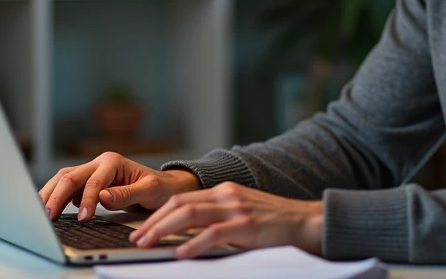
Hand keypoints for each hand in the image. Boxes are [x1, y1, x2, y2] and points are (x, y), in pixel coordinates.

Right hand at [38, 152, 200, 220]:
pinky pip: (67, 187)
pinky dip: (56, 197)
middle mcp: (99, 163)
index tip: (82, 219)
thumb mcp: (149, 190)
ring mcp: (91, 171)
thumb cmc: (159, 187)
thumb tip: (102, 197)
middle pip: (70, 176)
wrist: (163, 186)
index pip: (93, 182)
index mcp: (112, 161)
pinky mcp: (87, 182)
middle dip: (57, 196)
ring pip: (64, 179)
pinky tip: (50, 209)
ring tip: (41, 213)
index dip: (86, 201)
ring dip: (51, 194)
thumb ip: (126, 194)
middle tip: (48, 217)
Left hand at [128, 181, 323, 258]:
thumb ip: (218, 219)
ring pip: (191, 215)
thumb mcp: (243, 214)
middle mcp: (227, 195)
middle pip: (180, 204)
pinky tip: (180, 253)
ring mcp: (237, 208)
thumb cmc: (276, 224)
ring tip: (149, 244)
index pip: (182, 199)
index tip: (142, 229)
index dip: (158, 214)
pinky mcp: (247, 225)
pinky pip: (214, 234)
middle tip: (137, 238)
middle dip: (154, 222)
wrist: (308, 221)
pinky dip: (194, 243)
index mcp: (225, 191)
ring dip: (164, 230)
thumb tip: (187, 236)